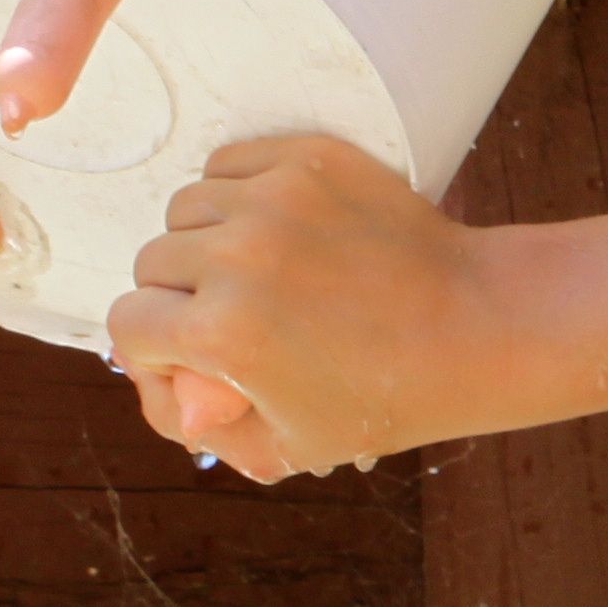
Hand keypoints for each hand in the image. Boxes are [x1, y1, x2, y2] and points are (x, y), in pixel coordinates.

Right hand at [108, 136, 513, 480]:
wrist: (479, 325)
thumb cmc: (388, 397)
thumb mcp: (288, 447)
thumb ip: (202, 428)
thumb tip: (160, 388)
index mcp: (222, 333)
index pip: (128, 325)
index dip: (151, 352)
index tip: (189, 359)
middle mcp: (237, 255)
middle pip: (150, 263)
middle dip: (176, 297)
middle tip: (227, 318)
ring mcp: (274, 198)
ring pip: (186, 209)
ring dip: (204, 240)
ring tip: (252, 270)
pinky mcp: (308, 159)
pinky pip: (228, 163)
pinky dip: (236, 191)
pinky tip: (271, 225)